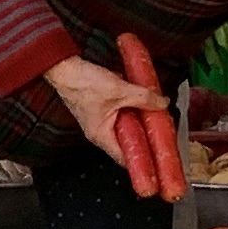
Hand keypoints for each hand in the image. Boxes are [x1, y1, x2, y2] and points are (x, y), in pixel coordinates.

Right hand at [42, 55, 164, 161]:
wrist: (66, 68)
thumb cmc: (81, 83)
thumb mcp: (120, 90)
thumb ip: (144, 97)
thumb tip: (161, 103)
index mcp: (101, 136)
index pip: (125, 158)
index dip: (143, 160)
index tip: (158, 158)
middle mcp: (99, 131)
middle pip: (128, 140)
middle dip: (146, 134)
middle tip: (161, 129)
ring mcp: (100, 120)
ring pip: (126, 125)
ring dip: (139, 117)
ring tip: (153, 111)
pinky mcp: (101, 108)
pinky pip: (121, 112)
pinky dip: (131, 106)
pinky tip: (140, 97)